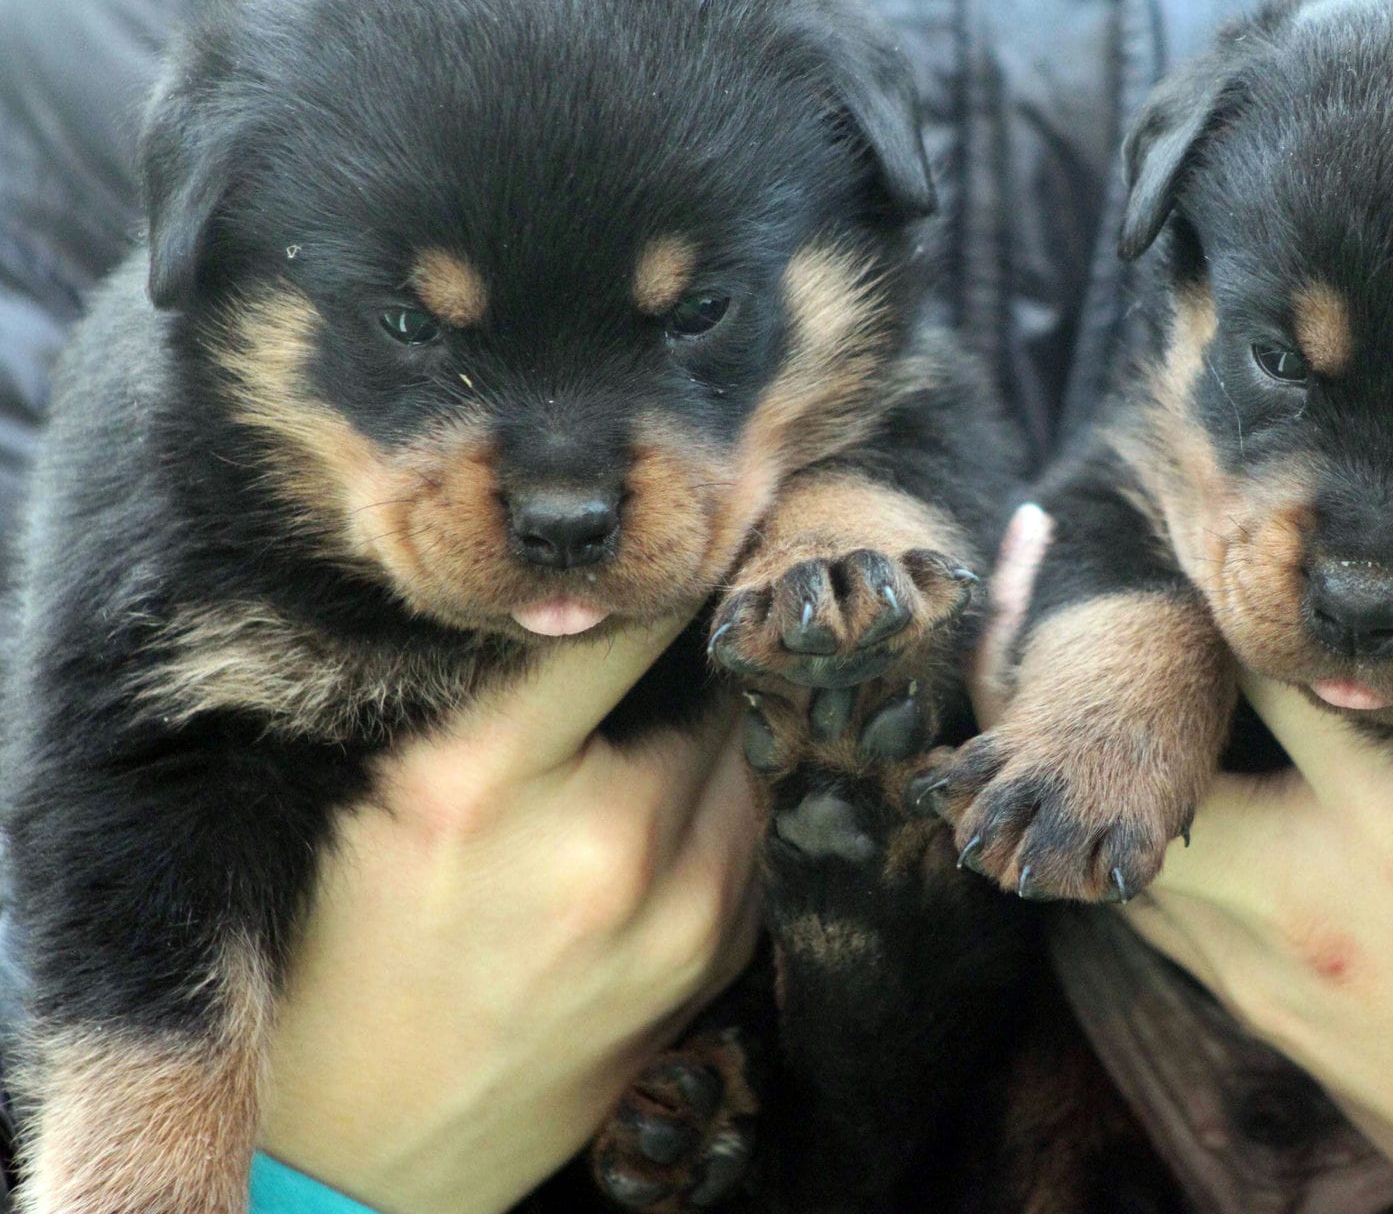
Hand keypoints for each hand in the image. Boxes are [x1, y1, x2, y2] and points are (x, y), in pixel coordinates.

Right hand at [261, 621, 762, 1213]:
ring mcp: (674, 915)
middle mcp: (599, 843)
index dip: (655, 568)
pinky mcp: (711, 967)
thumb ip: (490, 702)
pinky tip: (677, 813)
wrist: (364, 1165)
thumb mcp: (380, 807)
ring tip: (679, 718)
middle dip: (696, 654)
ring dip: (727, 729)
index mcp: (482, 782)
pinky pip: (758, 841)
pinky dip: (733, 808)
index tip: (676, 534)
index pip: (618, 621)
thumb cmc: (344, 966)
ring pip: (750, 759)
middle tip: (678, 632)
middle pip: (707, 686)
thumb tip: (600, 598)